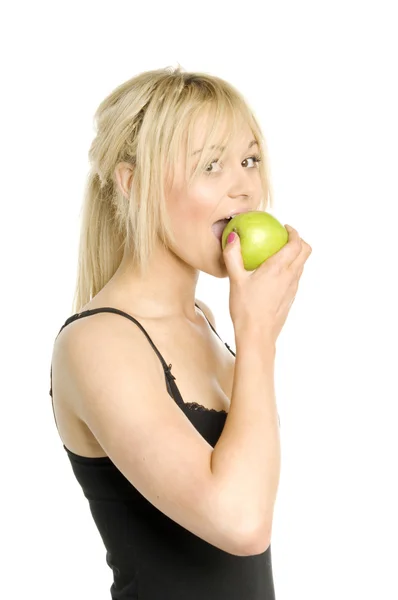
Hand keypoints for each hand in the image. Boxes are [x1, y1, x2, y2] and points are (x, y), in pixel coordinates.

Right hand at [222, 225, 311, 343]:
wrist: (257, 335)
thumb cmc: (245, 308)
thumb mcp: (235, 280)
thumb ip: (233, 256)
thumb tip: (233, 237)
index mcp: (278, 268)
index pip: (296, 244)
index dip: (294, 232)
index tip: (285, 227)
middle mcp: (290, 276)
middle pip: (306, 252)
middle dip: (299, 241)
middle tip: (284, 238)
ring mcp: (293, 288)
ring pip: (302, 265)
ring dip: (295, 255)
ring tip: (278, 254)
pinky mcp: (290, 298)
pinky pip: (295, 277)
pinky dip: (290, 269)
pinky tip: (273, 275)